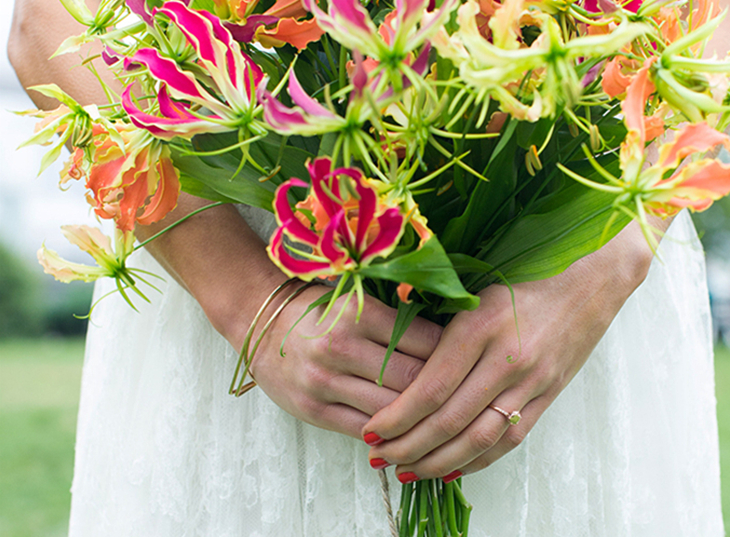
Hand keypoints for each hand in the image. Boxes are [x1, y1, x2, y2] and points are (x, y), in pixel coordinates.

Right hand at [140, 201, 441, 440]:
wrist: (260, 319)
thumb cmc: (318, 304)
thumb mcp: (356, 295)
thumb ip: (395, 314)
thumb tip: (450, 331)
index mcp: (358, 312)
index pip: (421, 339)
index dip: (451, 352)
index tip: (470, 356)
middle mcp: (341, 346)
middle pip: (411, 377)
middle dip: (442, 388)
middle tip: (465, 390)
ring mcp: (325, 381)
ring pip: (390, 408)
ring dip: (419, 415)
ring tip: (444, 414)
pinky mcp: (313, 408)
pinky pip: (363, 429)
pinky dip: (390, 433)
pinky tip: (410, 431)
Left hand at [362, 222, 654, 481]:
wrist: (588, 279)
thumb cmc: (523, 275)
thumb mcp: (475, 288)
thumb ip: (439, 322)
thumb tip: (390, 348)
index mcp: (481, 326)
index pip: (431, 388)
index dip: (397, 417)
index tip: (370, 430)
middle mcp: (506, 359)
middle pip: (450, 421)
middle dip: (408, 446)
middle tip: (378, 458)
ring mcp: (531, 382)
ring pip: (478, 439)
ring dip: (437, 462)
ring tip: (406, 471)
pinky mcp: (547, 396)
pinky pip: (508, 441)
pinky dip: (476, 460)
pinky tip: (449, 467)